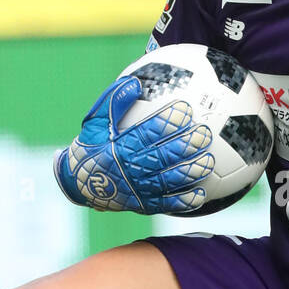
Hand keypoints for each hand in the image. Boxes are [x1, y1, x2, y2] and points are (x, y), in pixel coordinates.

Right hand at [53, 76, 213, 214]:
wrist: (79, 184)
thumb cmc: (92, 146)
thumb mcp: (95, 122)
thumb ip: (114, 102)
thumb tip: (135, 83)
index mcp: (118, 148)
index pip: (146, 133)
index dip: (166, 122)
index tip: (185, 109)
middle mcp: (129, 170)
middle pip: (162, 157)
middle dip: (185, 146)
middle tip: (204, 134)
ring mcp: (138, 189)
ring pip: (167, 181)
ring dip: (189, 172)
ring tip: (208, 162)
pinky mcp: (143, 204)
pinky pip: (166, 204)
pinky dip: (184, 201)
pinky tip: (202, 195)